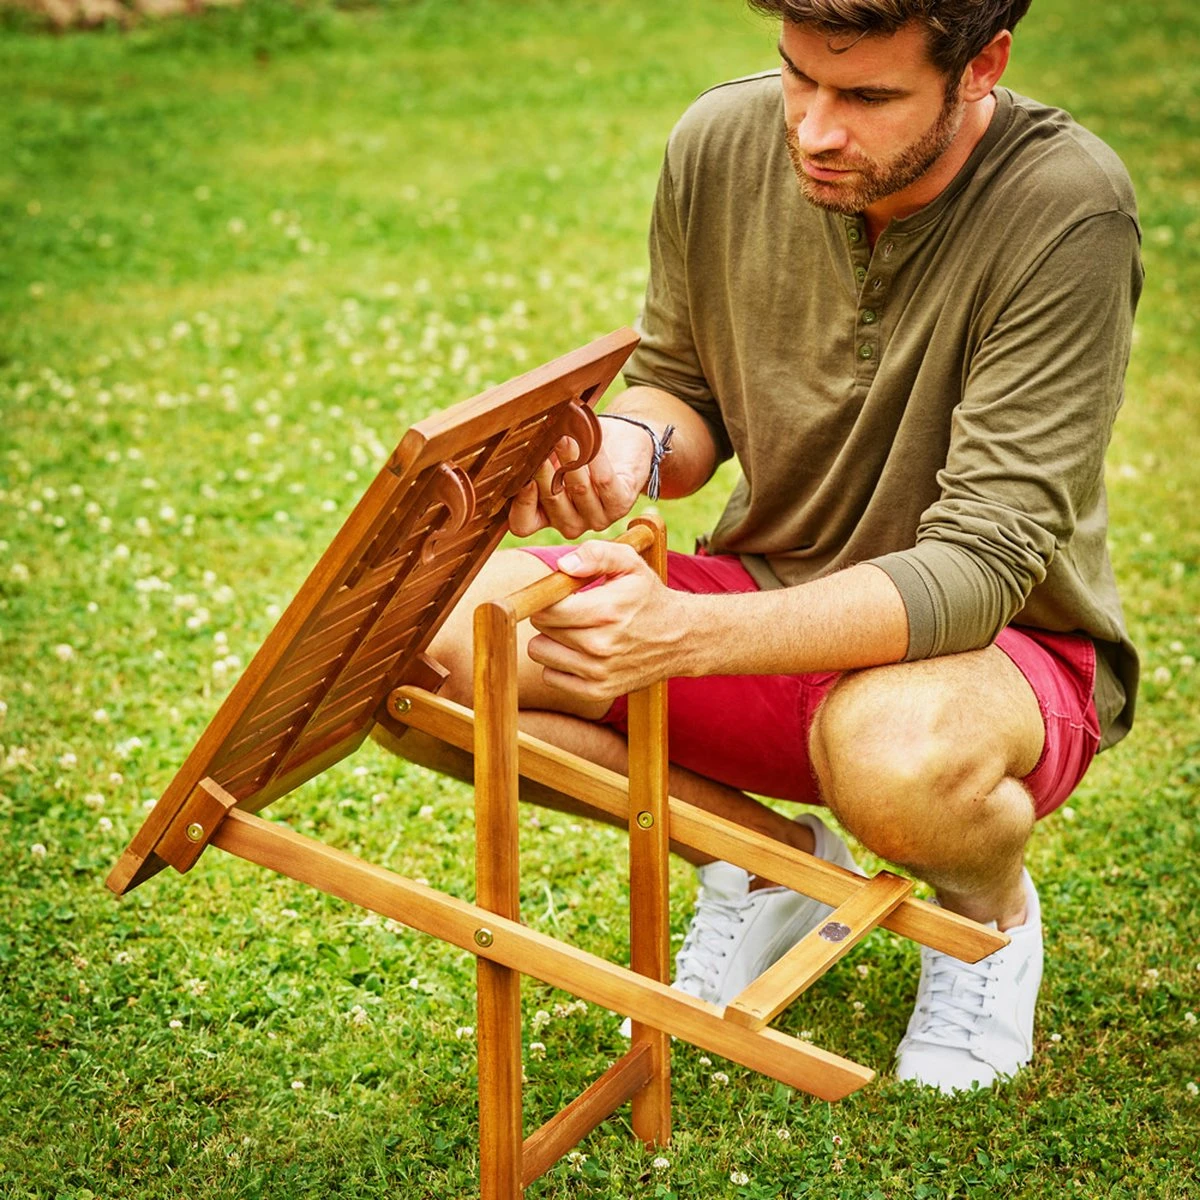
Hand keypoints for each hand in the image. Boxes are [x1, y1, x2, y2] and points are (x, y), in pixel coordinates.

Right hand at [508, 417, 653, 538]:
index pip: (523, 525)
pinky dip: (595, 460)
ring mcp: (597, 518)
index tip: (524, 478)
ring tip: (564, 438)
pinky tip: (591, 443)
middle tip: (541, 446)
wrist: (623, 441)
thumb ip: (534, 462)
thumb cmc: (579, 448)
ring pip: (578, 490)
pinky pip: (604, 482)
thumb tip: (518, 453)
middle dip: (545, 472)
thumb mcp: (551, 457)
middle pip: (552, 502)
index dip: (521, 505)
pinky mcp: (621, 504)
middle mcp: (570, 523)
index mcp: (545, 516)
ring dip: (570, 460)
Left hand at [526, 540, 690, 704]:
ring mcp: (599, 672)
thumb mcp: (630, 564)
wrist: (681, 638)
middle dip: (551, 617)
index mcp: (606, 611)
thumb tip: (564, 565)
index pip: (547, 609)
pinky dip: (559, 665)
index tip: (557, 596)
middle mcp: (601, 645)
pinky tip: (579, 653)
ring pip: (540, 653)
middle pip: (541, 629)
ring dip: (551, 641)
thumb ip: (597, 554)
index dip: (546, 598)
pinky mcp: (597, 692)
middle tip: (572, 612)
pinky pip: (551, 677)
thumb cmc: (648, 597)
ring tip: (575, 632)